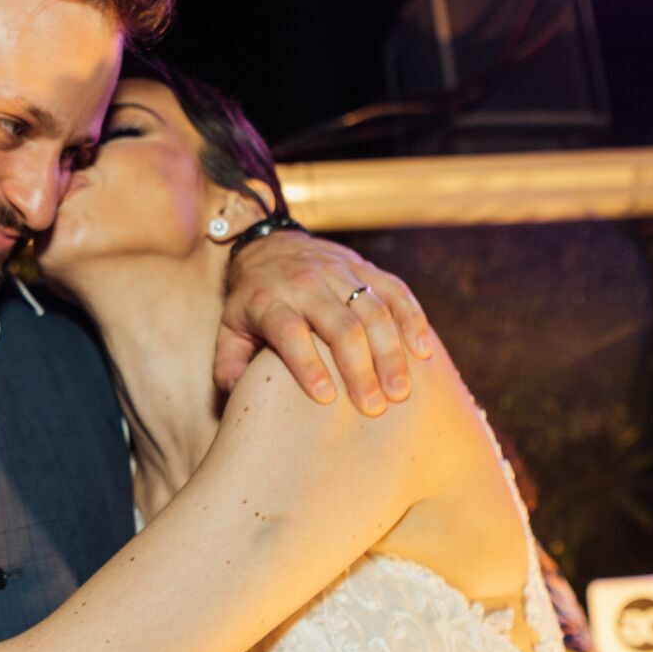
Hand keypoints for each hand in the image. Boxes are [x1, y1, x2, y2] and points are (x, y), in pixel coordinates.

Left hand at [218, 230, 432, 412]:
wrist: (271, 245)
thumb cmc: (251, 302)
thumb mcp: (229, 329)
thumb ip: (229, 364)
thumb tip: (239, 395)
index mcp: (269, 300)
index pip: (289, 331)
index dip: (306, 364)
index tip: (325, 398)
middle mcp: (306, 284)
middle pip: (339, 325)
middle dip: (359, 367)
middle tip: (374, 406)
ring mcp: (338, 273)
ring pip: (372, 310)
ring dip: (391, 352)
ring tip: (401, 390)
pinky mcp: (365, 267)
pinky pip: (395, 290)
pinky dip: (412, 319)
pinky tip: (424, 351)